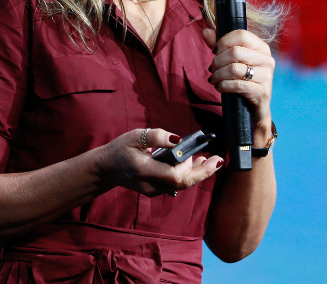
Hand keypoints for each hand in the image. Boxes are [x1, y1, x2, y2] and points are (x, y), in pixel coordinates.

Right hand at [96, 128, 223, 195]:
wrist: (106, 169)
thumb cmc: (120, 149)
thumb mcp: (135, 136)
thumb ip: (156, 136)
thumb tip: (177, 139)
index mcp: (144, 171)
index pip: (174, 175)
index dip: (187, 165)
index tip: (191, 152)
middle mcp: (151, 185)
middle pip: (183, 184)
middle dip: (204, 172)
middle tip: (219, 160)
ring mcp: (154, 190)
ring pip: (182, 185)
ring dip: (198, 173)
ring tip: (212, 160)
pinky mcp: (156, 190)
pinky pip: (176, 184)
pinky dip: (188, 174)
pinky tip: (197, 164)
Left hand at [202, 28, 274, 140]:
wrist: (255, 109)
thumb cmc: (242, 81)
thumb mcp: (232, 61)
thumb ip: (220, 46)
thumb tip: (206, 30)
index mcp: (262, 48)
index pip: (241, 34)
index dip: (223, 41)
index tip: (215, 51)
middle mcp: (267, 60)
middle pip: (235, 52)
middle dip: (217, 61)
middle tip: (212, 69)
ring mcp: (267, 76)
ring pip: (234, 68)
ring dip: (218, 75)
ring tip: (214, 80)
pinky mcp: (262, 92)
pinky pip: (237, 85)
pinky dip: (223, 86)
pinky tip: (220, 88)